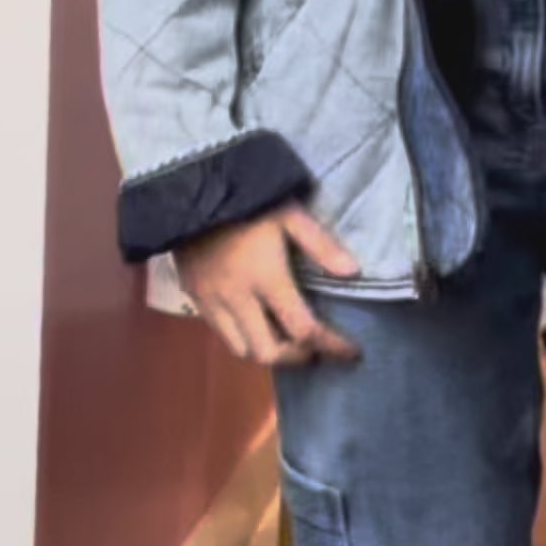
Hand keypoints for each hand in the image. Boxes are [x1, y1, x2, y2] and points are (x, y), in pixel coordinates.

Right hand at [173, 204, 361, 366]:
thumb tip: (353, 272)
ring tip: (287, 338)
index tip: (352, 351)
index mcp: (265, 278)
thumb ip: (321, 245)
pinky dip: (243, 337)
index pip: (303, 329)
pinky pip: (220, 332)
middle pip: (268, 352)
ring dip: (268, 351)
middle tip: (316, 348)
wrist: (192, 188)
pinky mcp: (193, 297)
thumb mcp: (290, 214)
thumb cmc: (249, 201)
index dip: (331, 346)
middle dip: (297, 357)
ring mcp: (211, 301)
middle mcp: (237, 298)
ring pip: (241, 349)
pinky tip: (257, 322)